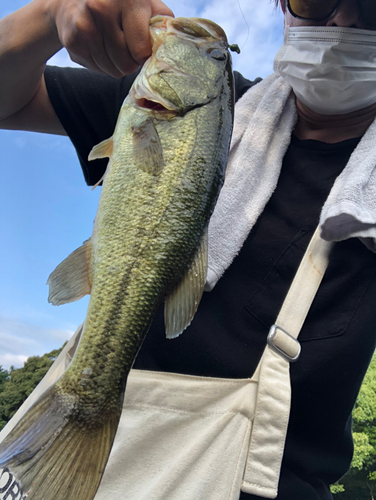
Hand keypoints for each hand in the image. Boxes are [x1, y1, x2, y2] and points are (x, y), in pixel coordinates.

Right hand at [48, 0, 173, 76]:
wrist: (71, 0)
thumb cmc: (117, 5)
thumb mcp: (142, 3)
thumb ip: (160, 19)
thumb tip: (175, 41)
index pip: (141, 50)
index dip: (144, 56)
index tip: (142, 50)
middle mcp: (102, 8)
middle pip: (126, 64)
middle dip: (131, 63)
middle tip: (128, 50)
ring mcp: (85, 25)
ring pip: (112, 70)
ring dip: (116, 65)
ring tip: (113, 47)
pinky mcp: (72, 40)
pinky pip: (97, 69)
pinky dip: (101, 64)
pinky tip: (98, 47)